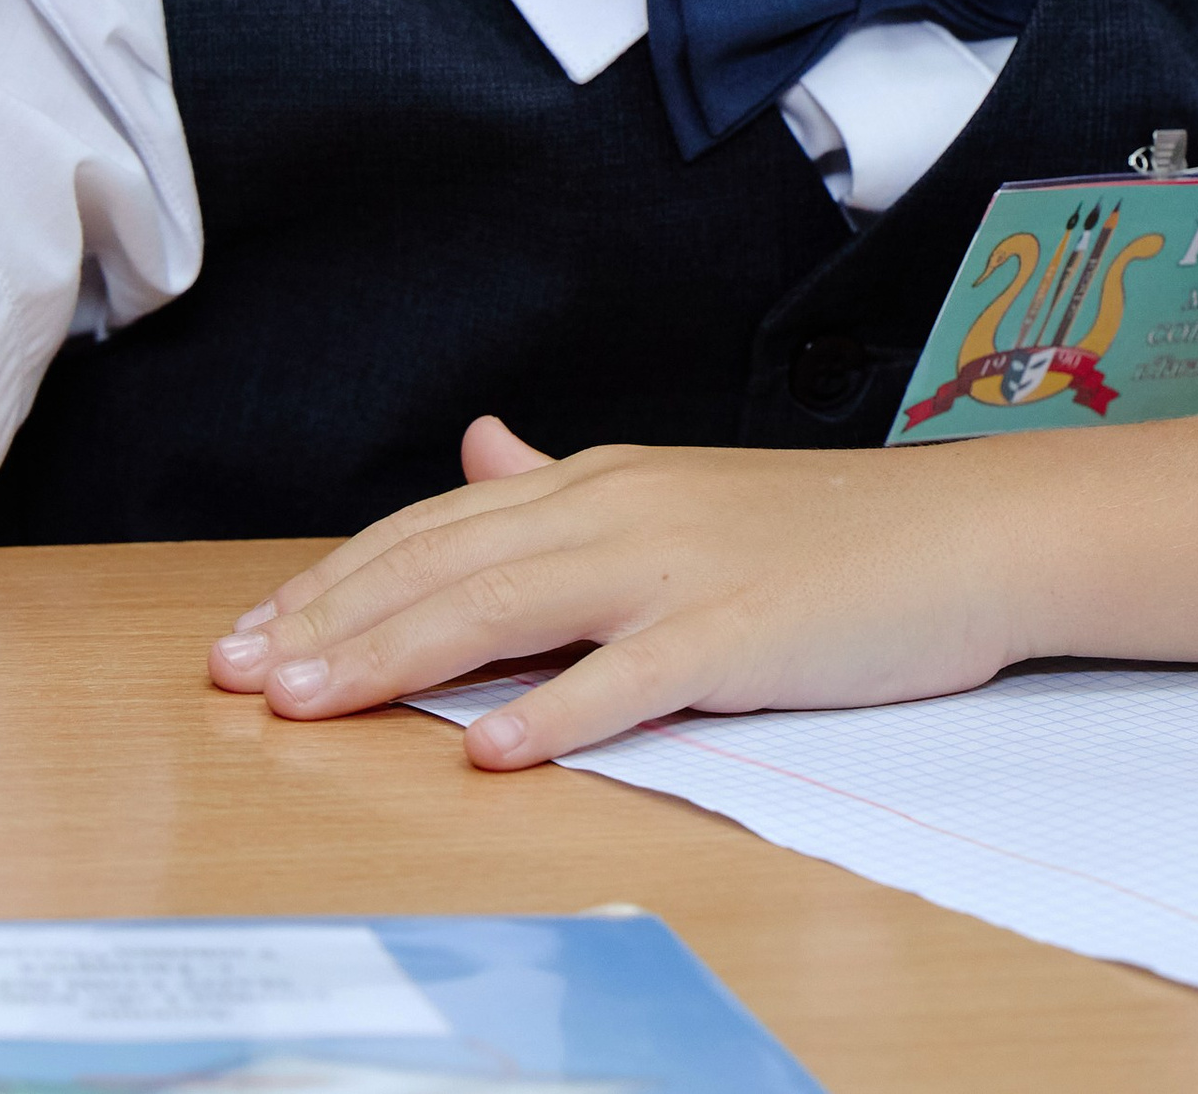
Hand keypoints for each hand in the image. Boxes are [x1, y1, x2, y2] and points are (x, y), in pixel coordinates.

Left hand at [208, 416, 1026, 767]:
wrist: (961, 531)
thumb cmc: (822, 531)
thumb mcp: (677, 489)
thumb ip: (567, 483)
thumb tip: (480, 449)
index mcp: (602, 482)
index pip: (437, 530)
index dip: (336, 581)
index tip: (252, 633)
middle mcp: (622, 511)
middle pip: (448, 566)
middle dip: (330, 622)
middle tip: (236, 674)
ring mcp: (681, 569)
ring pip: (511, 608)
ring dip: (398, 655)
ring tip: (309, 700)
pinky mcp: (742, 634)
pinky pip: (635, 675)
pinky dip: (556, 712)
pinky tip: (491, 749)